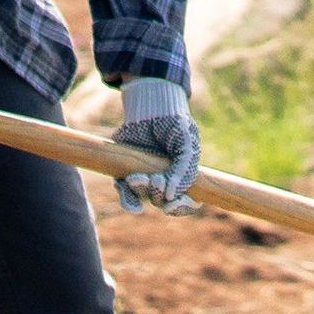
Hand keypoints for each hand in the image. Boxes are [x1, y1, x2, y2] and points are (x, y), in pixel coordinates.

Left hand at [112, 81, 204, 214]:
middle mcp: (165, 181)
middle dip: (159, 195)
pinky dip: (126, 197)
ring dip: (142, 192)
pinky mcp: (126, 172)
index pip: (186, 202)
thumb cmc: (175, 123)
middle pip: (163, 202)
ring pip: (143, 197)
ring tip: (138, 178)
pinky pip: (126, 193)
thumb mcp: (187, 143)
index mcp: (183, 177)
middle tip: (156, 180)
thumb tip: (172, 196)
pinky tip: (128, 187)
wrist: (152, 106)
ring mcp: (145, 178)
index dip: (182, 207)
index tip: (174, 203)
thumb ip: (185, 169)